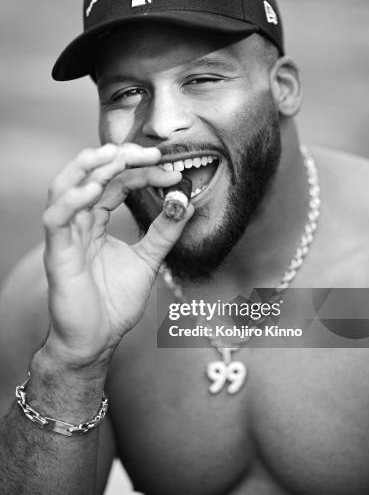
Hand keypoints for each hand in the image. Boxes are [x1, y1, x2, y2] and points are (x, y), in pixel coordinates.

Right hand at [42, 143, 192, 367]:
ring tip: (118, 156)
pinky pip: (56, 218)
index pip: (118, 183)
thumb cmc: (114, 303)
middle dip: (120, 158)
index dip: (144, 172)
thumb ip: (164, 233)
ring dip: (89, 166)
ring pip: (64, 186)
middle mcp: (79, 222)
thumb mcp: (148, 260)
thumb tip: (185, 204)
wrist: (96, 340)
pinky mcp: (57, 253)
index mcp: (97, 221)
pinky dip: (73, 199)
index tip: (173, 173)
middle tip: (151, 154)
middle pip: (92, 175)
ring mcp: (66, 236)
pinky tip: (95, 189)